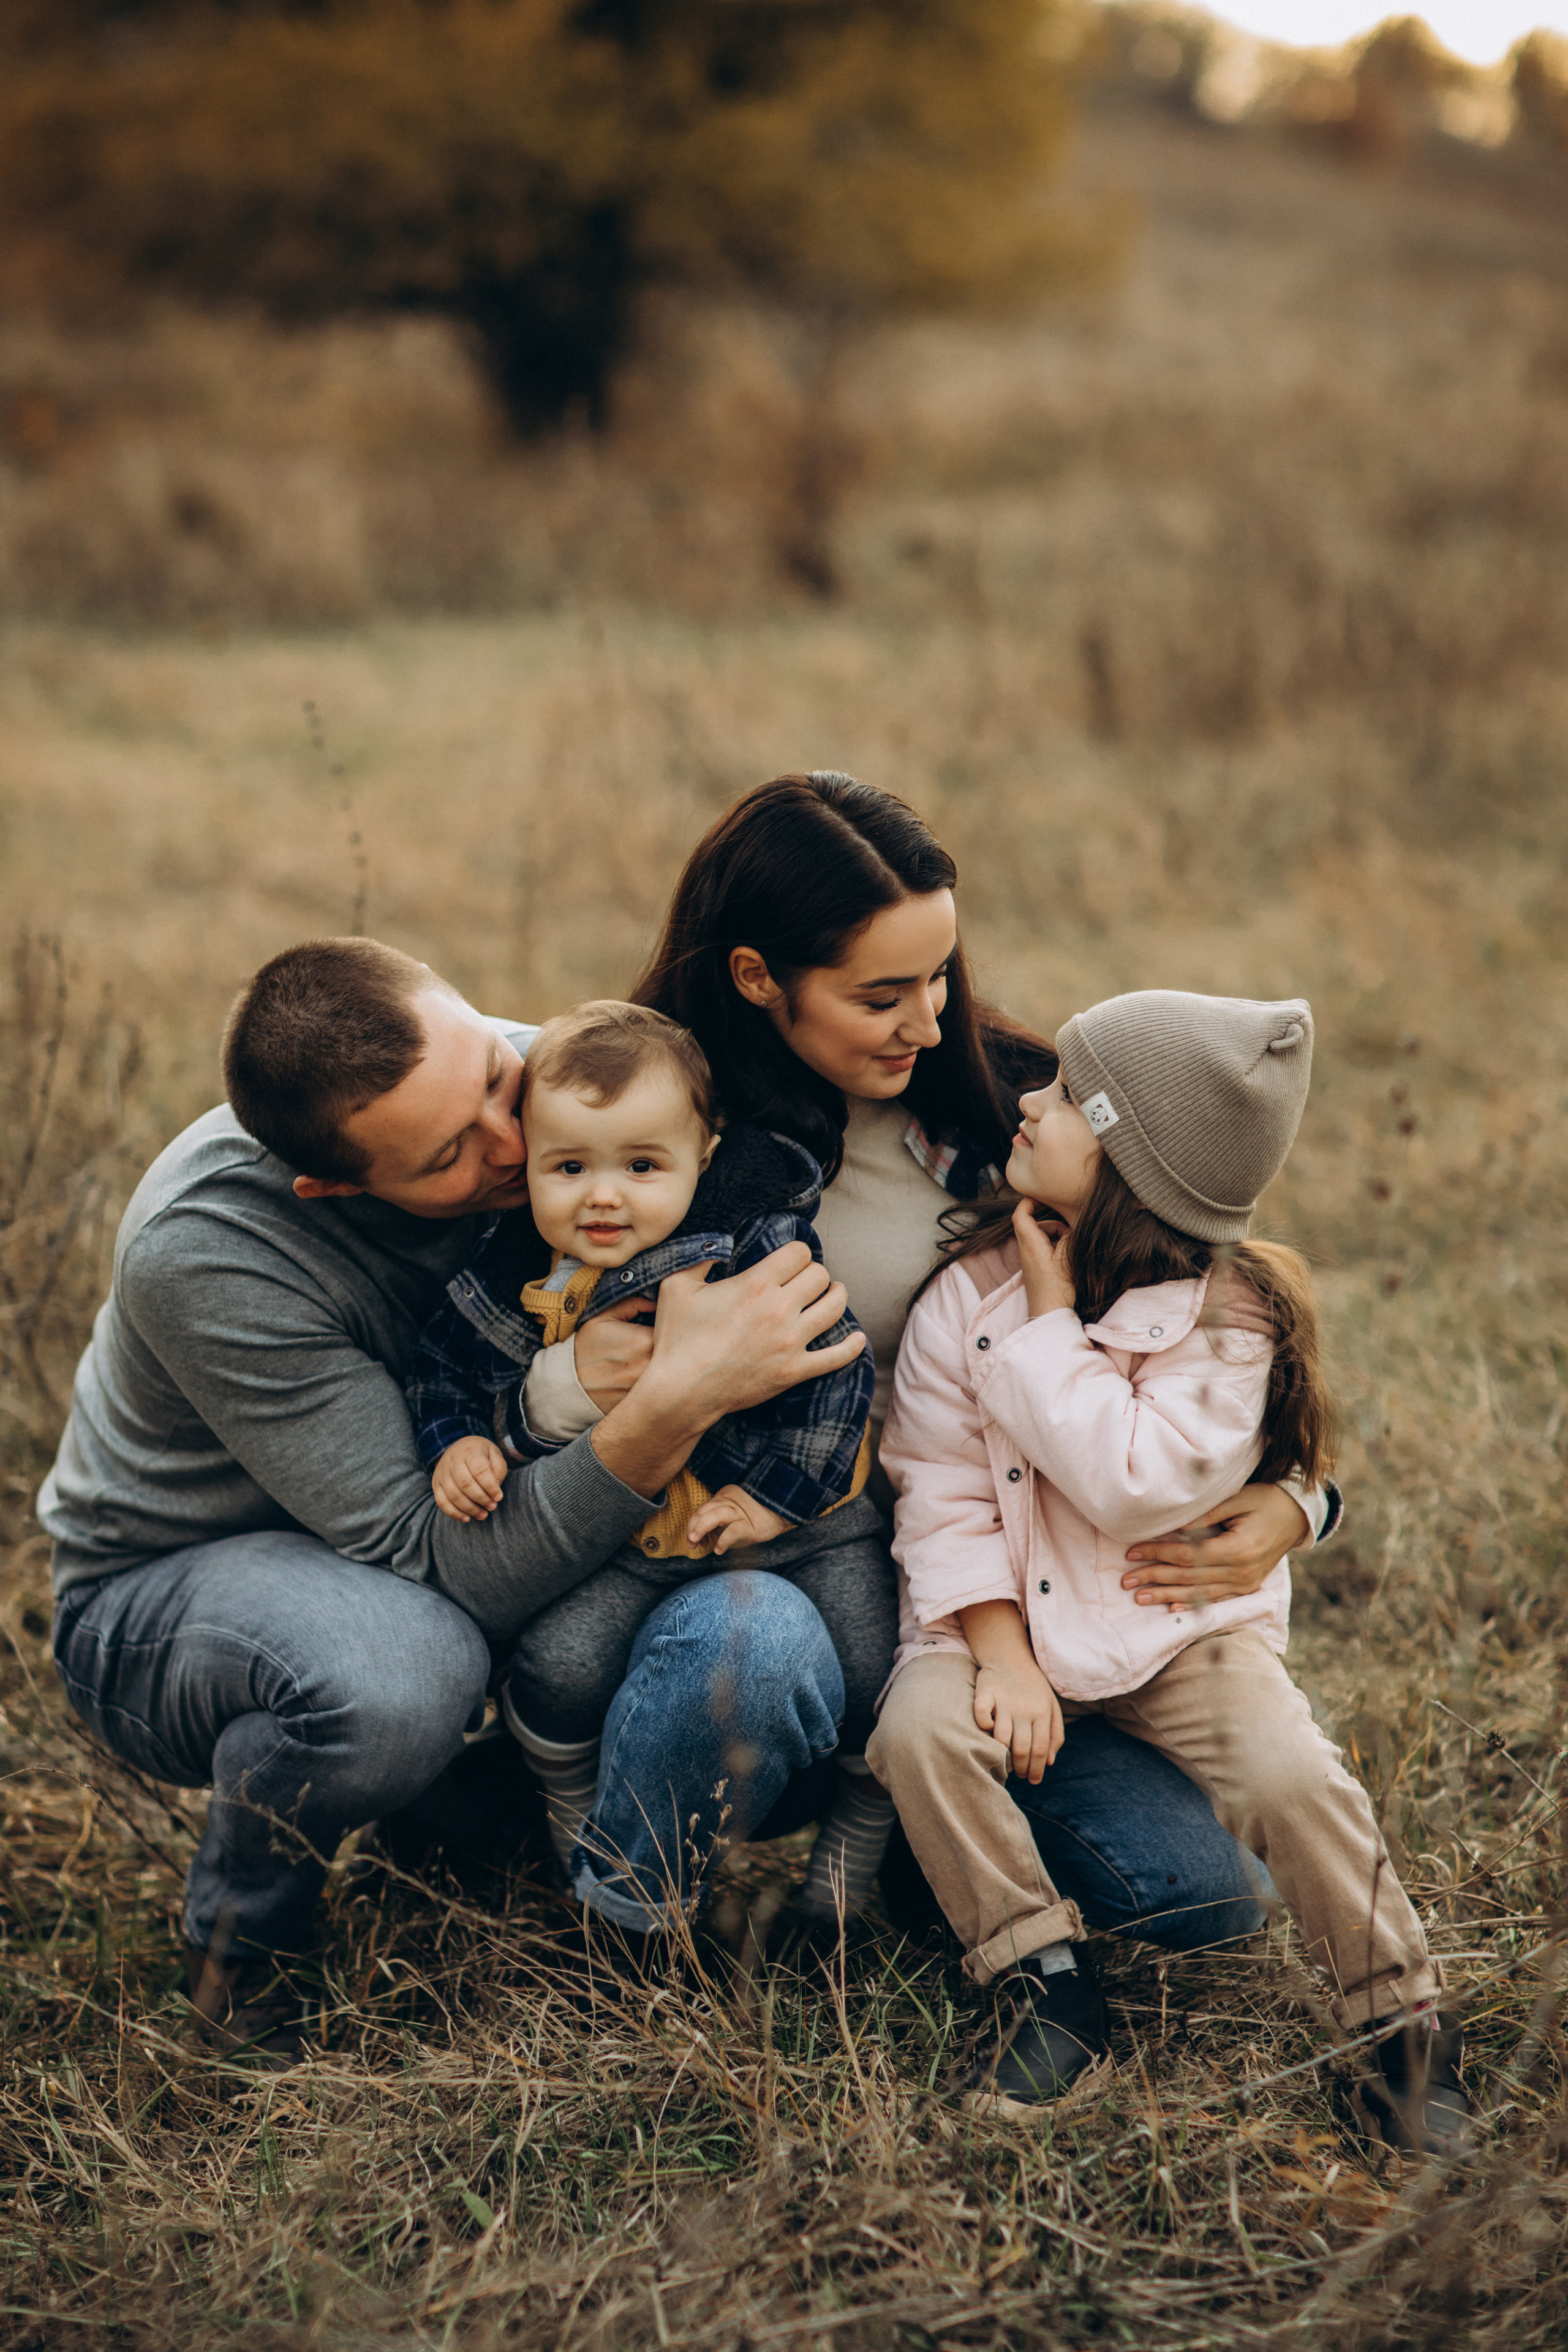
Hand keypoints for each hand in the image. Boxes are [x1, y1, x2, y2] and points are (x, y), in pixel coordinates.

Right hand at [432, 1435, 509, 1522]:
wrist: (458, 1448)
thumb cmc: (480, 1453)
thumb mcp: (494, 1453)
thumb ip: (498, 1469)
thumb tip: (495, 1487)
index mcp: (470, 1451)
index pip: (480, 1470)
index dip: (490, 1486)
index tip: (499, 1497)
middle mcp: (453, 1460)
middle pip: (465, 1484)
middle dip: (481, 1499)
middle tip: (492, 1507)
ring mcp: (442, 1473)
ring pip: (453, 1495)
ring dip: (470, 1509)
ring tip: (483, 1515)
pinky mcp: (436, 1484)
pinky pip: (442, 1502)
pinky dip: (454, 1513)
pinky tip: (467, 1518)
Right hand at [589, 1242, 863, 1499]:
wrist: (681, 1391)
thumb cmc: (677, 1338)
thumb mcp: (676, 1287)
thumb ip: (699, 1259)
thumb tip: (715, 1244)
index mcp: (755, 1284)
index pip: (799, 1253)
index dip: (797, 1253)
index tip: (791, 1260)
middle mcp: (778, 1309)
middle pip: (820, 1276)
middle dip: (814, 1274)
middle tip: (807, 1280)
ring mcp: (790, 1342)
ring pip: (834, 1308)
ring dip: (837, 1297)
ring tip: (833, 1294)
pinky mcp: (794, 1371)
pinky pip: (836, 1357)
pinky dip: (851, 1346)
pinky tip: (856, 1338)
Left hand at [686, 1484, 789, 1555]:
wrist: (783, 1512)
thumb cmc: (754, 1516)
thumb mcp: (734, 1514)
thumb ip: (718, 1520)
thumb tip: (700, 1537)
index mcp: (725, 1495)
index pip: (702, 1508)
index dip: (693, 1524)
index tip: (693, 1540)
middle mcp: (731, 1500)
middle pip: (705, 1510)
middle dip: (693, 1527)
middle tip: (690, 1543)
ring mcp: (742, 1512)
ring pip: (715, 1515)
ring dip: (701, 1529)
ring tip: (696, 1543)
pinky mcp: (751, 1525)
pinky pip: (733, 1531)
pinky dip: (723, 1541)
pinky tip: (718, 1550)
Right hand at [973, 1656, 1064, 1782]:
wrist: (1011, 1656)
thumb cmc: (1033, 1687)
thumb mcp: (1052, 1706)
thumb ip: (1056, 1734)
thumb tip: (1049, 1762)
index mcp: (1042, 1712)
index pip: (1040, 1749)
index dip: (1036, 1769)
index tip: (1033, 1780)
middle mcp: (1024, 1708)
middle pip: (1022, 1748)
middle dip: (1021, 1768)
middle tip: (1019, 1775)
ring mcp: (1004, 1701)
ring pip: (1002, 1738)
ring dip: (1003, 1755)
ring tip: (1004, 1762)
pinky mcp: (986, 1692)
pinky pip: (982, 1715)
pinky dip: (984, 1726)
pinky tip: (989, 1731)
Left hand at [1013, 1200, 1074, 1318]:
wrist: (1049, 1315)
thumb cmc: (1058, 1289)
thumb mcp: (1068, 1259)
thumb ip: (1068, 1237)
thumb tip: (1071, 1226)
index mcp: (1031, 1244)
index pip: (1021, 1214)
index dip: (1030, 1201)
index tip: (1044, 1196)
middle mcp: (1025, 1250)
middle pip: (1032, 1224)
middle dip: (1051, 1221)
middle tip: (1069, 1229)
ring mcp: (1029, 1260)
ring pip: (1038, 1236)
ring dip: (1055, 1235)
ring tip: (1071, 1246)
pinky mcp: (1034, 1268)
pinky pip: (1041, 1248)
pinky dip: (1053, 1246)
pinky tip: (1067, 1256)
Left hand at [1121, 1482, 1311, 1609]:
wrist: (1297, 1516)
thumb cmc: (1265, 1500)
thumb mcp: (1238, 1498)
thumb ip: (1206, 1514)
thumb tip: (1175, 1527)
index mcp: (1238, 1549)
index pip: (1189, 1555)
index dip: (1159, 1554)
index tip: (1132, 1553)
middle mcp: (1242, 1571)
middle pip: (1190, 1577)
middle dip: (1155, 1578)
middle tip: (1126, 1580)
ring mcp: (1245, 1583)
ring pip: (1199, 1593)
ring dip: (1168, 1596)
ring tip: (1140, 1597)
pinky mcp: (1247, 1587)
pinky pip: (1216, 1599)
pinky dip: (1193, 1604)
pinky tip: (1173, 1609)